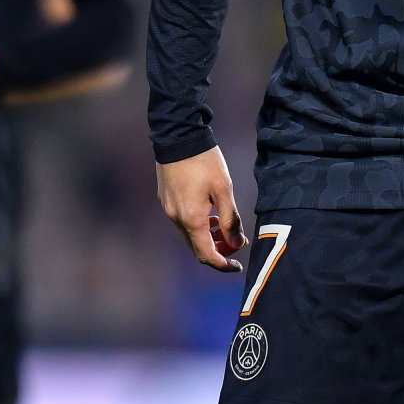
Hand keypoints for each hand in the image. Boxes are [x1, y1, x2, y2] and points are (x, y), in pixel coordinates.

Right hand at [156, 147, 247, 272]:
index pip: (206, 255)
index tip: (237, 266)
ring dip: (207, 238)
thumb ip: (230, 219)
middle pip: (196, 248)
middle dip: (217, 251)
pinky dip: (197, 226)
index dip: (223, 264)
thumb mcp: (224, 189)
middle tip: (236, 243)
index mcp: (191, 219)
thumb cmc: (204, 161)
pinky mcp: (166, 201)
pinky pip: (183, 222)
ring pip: (189, 235)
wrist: (178, 137)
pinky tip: (209, 214)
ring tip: (224, 227)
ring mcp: (168, 210)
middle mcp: (176, 219)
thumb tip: (237, 243)